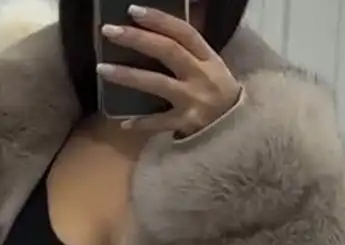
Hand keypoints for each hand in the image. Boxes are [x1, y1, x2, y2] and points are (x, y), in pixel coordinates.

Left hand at [98, 5, 240, 135]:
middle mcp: (201, 75)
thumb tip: (159, 35)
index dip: (158, 19)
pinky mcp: (188, 125)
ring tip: (103, 70)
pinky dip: (141, 123)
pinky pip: (159, 123)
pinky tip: (123, 122)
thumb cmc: (222, 98)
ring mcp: (194, 100)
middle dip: (137, 39)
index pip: (183, 32)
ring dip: (128, 76)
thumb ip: (191, 54)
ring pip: (157, 84)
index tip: (133, 11)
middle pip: (168, 51)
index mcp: (209, 58)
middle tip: (109, 31)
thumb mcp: (213, 69)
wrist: (241, 132)